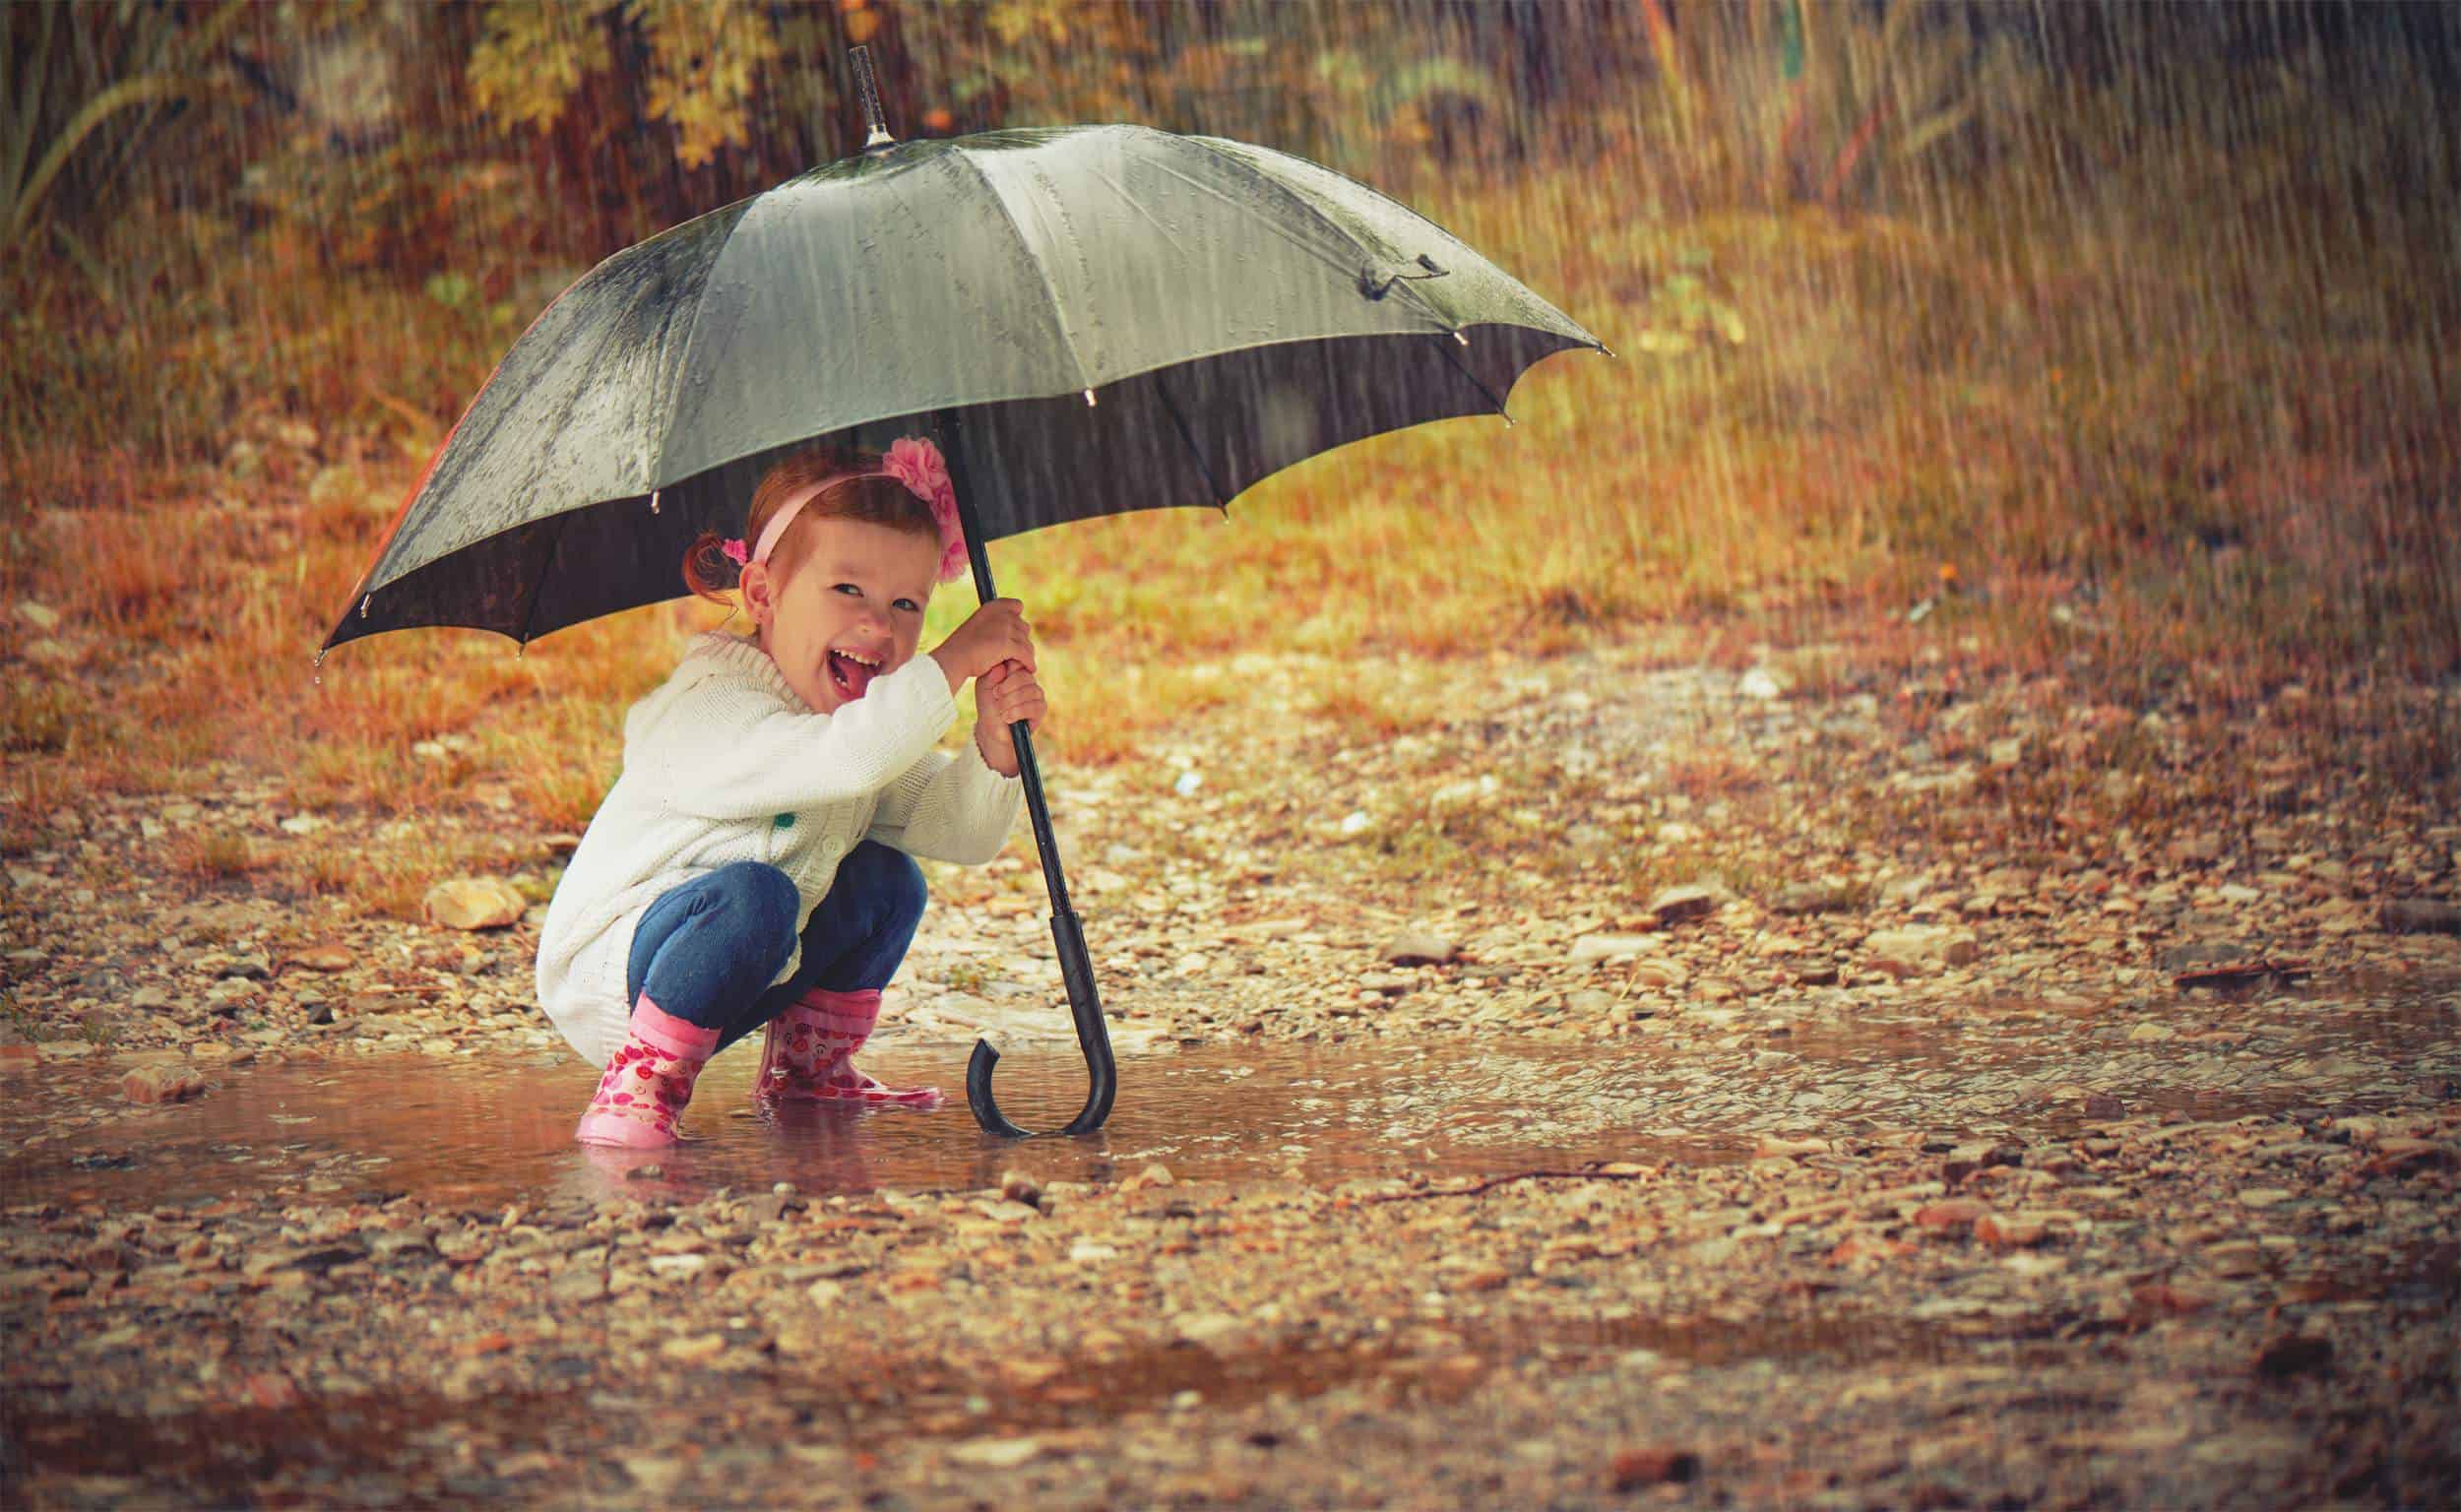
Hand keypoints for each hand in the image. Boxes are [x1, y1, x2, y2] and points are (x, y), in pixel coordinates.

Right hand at [928, 598, 1034, 693]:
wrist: (954, 659)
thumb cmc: (964, 647)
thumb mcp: (979, 625)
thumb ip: (995, 622)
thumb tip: (1017, 622)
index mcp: (992, 606)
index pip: (1017, 606)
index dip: (1017, 620)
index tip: (1014, 634)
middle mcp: (1001, 614)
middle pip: (1024, 627)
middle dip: (1021, 641)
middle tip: (1016, 655)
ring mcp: (1006, 628)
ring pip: (1027, 643)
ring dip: (1025, 654)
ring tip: (1019, 663)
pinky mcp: (1008, 644)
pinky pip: (1026, 655)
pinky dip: (1029, 663)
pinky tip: (1029, 669)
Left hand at [972, 660, 1045, 777]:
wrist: (992, 729)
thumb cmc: (988, 705)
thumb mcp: (984, 687)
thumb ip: (991, 675)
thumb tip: (1002, 668)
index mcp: (1016, 671)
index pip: (1019, 662)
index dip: (1008, 672)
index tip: (995, 685)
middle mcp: (1029, 680)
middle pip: (1025, 676)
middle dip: (1007, 687)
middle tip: (996, 695)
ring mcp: (1037, 693)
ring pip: (1030, 691)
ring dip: (1011, 702)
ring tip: (1000, 710)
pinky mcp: (1041, 708)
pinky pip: (1033, 706)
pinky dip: (1017, 712)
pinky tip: (1007, 717)